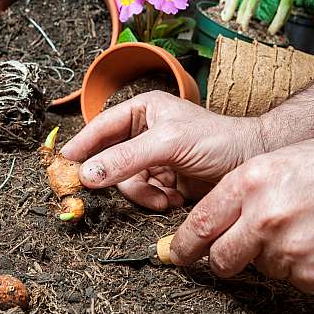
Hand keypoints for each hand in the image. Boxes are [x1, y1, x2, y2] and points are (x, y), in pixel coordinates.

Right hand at [61, 91, 263, 209]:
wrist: (251, 164)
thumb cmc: (216, 140)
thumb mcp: (168, 144)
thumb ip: (126, 158)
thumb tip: (87, 173)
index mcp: (140, 112)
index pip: (100, 128)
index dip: (81, 146)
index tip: (63, 164)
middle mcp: (141, 134)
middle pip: (108, 161)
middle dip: (120, 179)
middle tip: (110, 192)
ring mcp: (150, 159)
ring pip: (124, 182)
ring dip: (142, 194)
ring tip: (164, 196)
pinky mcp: (161, 181)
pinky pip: (141, 195)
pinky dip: (154, 201)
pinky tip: (173, 199)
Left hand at [171, 136, 313, 293]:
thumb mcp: (275, 164)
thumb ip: (239, 194)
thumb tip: (206, 224)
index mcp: (249, 183)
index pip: (201, 225)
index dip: (184, 245)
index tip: (175, 254)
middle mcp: (264, 216)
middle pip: (222, 258)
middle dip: (222, 259)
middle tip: (231, 253)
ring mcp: (290, 248)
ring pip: (260, 267)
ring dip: (270, 256)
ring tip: (298, 228)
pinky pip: (293, 278)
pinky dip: (300, 265)